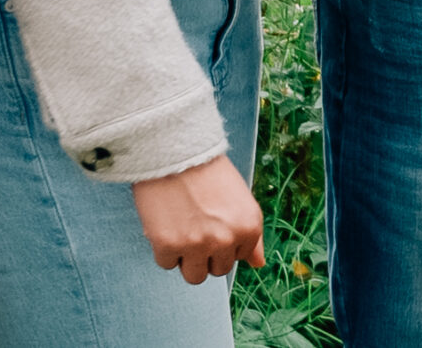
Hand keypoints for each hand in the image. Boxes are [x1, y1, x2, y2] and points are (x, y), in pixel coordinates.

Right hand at [132, 155, 265, 284]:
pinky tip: (164, 221)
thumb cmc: (206, 169)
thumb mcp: (241, 199)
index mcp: (250, 227)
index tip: (212, 221)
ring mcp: (197, 245)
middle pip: (216, 270)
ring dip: (186, 257)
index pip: (238, 258)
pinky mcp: (168, 245)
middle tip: (195, 223)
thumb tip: (258, 264)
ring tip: (181, 227)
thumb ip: (251, 235)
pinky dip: (163, 247)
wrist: (174, 147)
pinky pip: (166, 263)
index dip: (223, 241)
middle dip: (205, 252)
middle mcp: (227, 240)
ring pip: (193, 275)